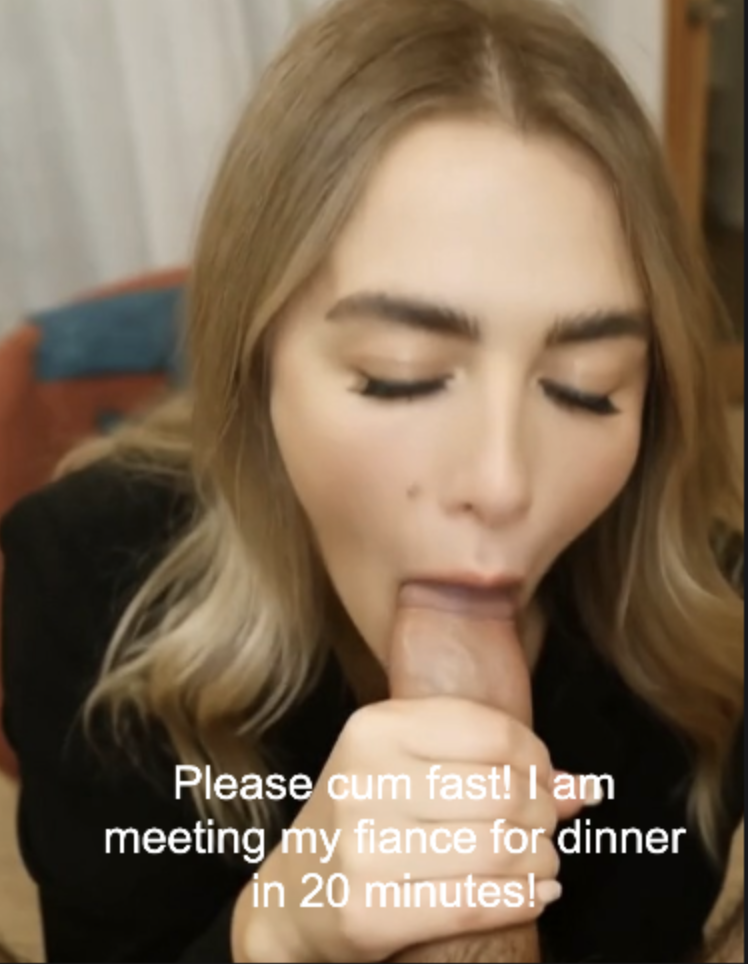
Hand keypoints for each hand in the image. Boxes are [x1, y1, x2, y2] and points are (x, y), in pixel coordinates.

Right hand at [233, 697, 588, 962]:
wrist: (293, 894)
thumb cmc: (366, 814)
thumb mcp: (408, 765)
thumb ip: (492, 766)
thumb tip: (583, 789)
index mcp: (375, 729)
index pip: (492, 734)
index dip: (537, 760)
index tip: (544, 777)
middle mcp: (364, 781)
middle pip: (503, 795)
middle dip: (543, 814)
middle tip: (544, 824)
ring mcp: (362, 849)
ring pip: (497, 852)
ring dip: (540, 859)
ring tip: (540, 859)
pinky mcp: (368, 913)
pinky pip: (475, 905)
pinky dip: (522, 899)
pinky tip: (535, 891)